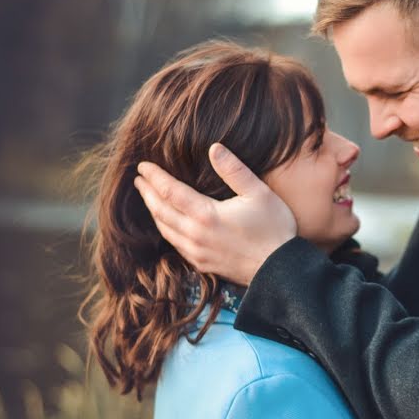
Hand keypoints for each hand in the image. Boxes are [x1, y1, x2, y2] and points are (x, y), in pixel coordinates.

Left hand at [134, 143, 296, 285]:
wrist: (280, 270)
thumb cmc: (274, 229)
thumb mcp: (259, 193)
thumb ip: (234, 170)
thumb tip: (214, 147)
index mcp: (206, 215)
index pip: (170, 191)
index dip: (154, 177)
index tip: (143, 166)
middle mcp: (195, 235)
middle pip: (160, 211)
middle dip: (147, 194)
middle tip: (139, 180)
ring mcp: (197, 253)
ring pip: (166, 230)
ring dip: (154, 213)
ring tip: (149, 199)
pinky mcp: (203, 264)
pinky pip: (176, 245)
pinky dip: (167, 231)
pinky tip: (169, 225)